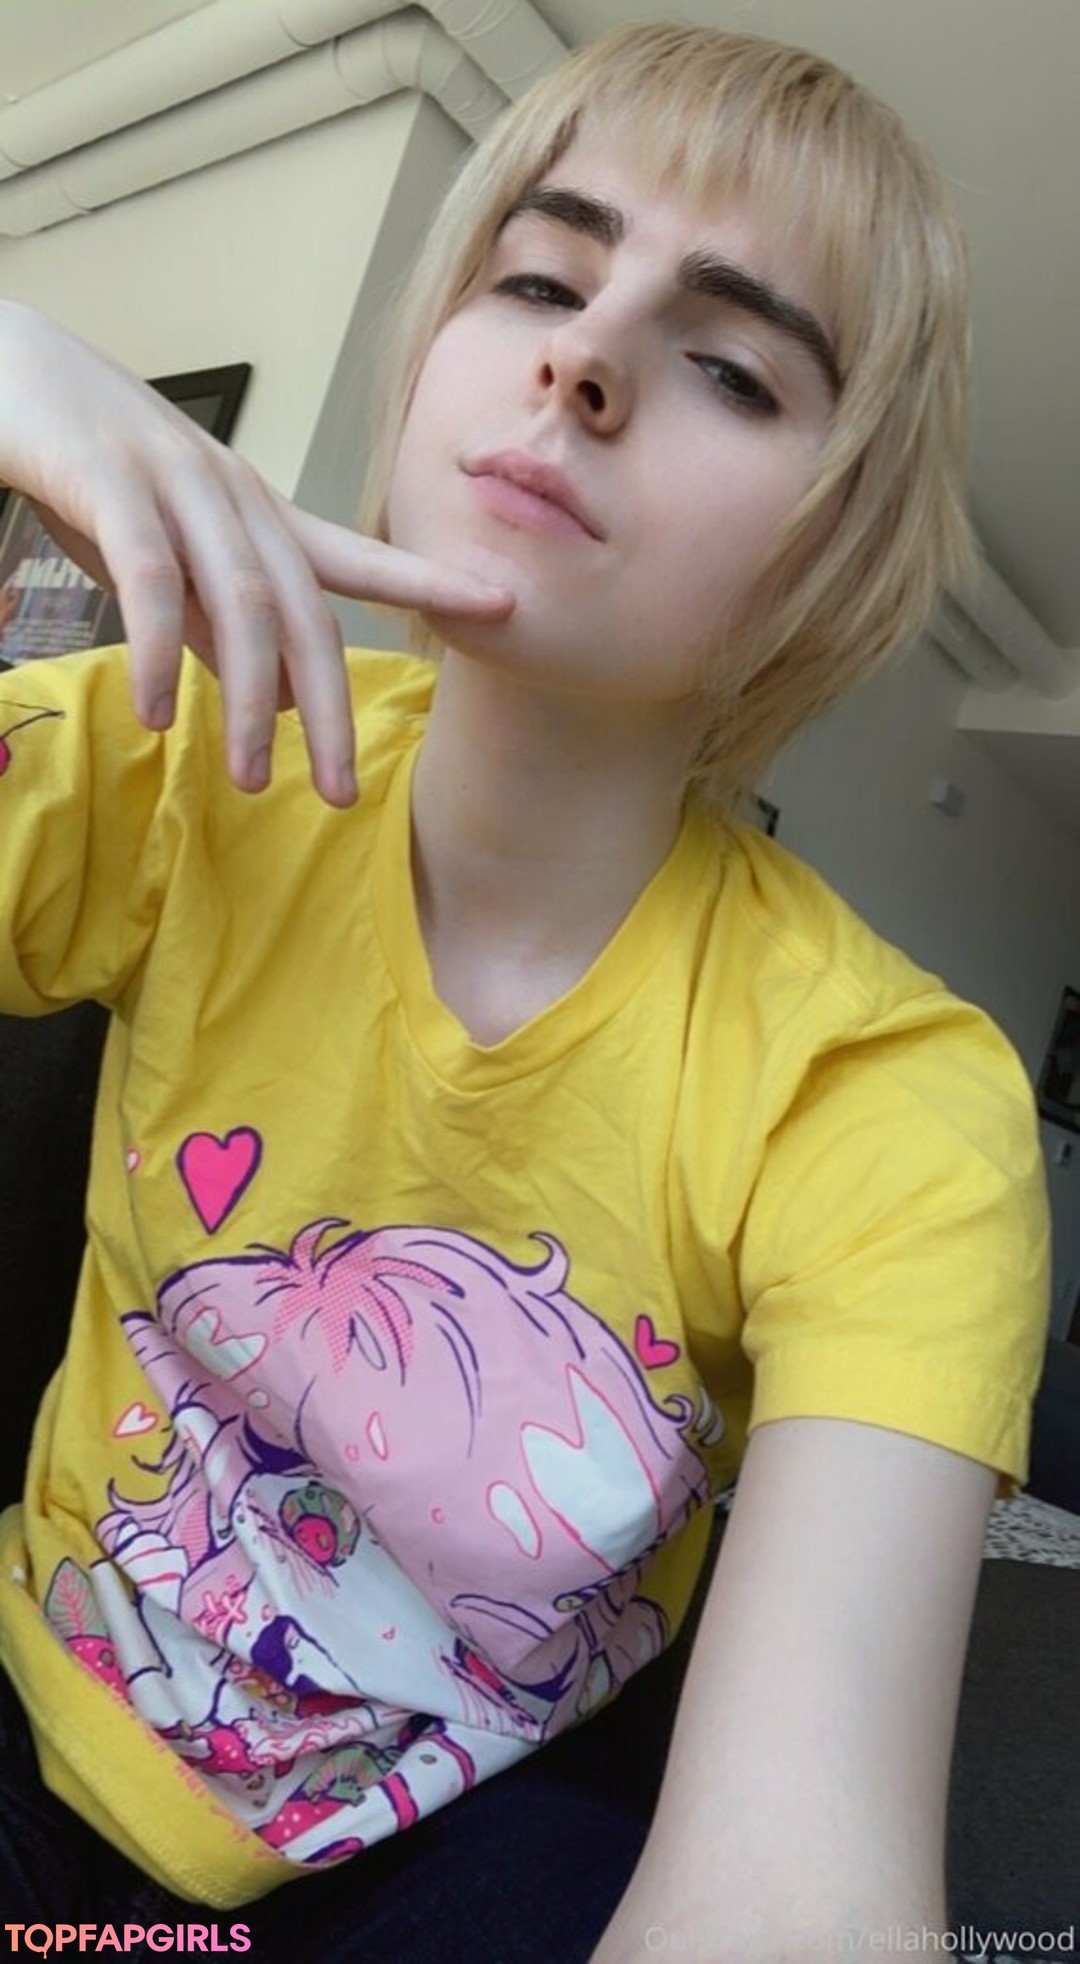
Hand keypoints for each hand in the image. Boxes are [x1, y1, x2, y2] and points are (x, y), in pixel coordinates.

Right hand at [0, 302, 513, 804]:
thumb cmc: (83, 467)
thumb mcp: (164, 553)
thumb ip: (218, 622)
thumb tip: (281, 700)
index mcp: (251, 510)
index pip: (353, 556)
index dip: (427, 582)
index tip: (504, 606)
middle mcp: (230, 493)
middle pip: (305, 609)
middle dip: (331, 706)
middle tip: (339, 791)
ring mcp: (173, 482)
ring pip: (239, 602)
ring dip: (247, 698)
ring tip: (248, 775)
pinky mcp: (107, 478)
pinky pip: (150, 577)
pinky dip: (157, 649)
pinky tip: (158, 711)